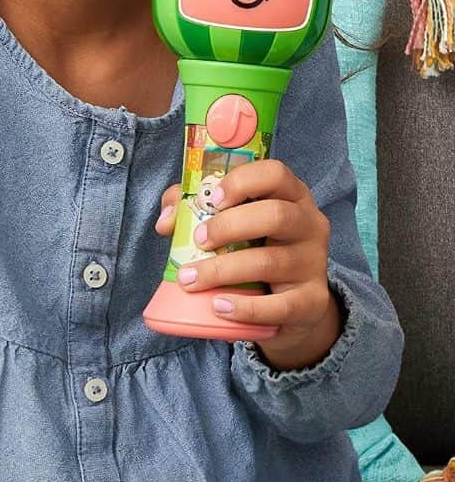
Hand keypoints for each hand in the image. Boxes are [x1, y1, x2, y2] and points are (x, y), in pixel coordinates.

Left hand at [154, 161, 337, 355]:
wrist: (292, 303)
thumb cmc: (253, 247)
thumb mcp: (230, 220)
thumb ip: (192, 208)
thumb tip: (167, 222)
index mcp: (289, 194)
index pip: (275, 173)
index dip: (241, 181)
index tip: (211, 199)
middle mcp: (308, 224)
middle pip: (275, 215)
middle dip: (228, 226)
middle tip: (198, 239)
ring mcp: (314, 263)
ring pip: (270, 262)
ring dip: (222, 270)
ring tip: (190, 279)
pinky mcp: (313, 301)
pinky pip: (281, 306)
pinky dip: (245, 307)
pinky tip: (219, 305)